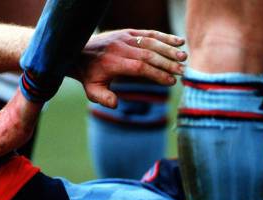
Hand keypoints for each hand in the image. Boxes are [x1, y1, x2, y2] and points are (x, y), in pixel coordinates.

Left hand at [70, 29, 186, 107]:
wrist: (78, 51)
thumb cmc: (89, 75)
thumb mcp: (91, 90)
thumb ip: (102, 98)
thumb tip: (115, 104)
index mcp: (113, 62)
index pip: (139, 68)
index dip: (156, 74)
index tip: (170, 82)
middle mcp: (121, 47)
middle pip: (149, 54)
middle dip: (167, 63)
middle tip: (182, 71)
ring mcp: (125, 38)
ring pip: (151, 42)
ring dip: (169, 49)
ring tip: (184, 57)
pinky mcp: (129, 32)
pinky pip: (149, 33)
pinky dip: (164, 37)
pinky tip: (179, 42)